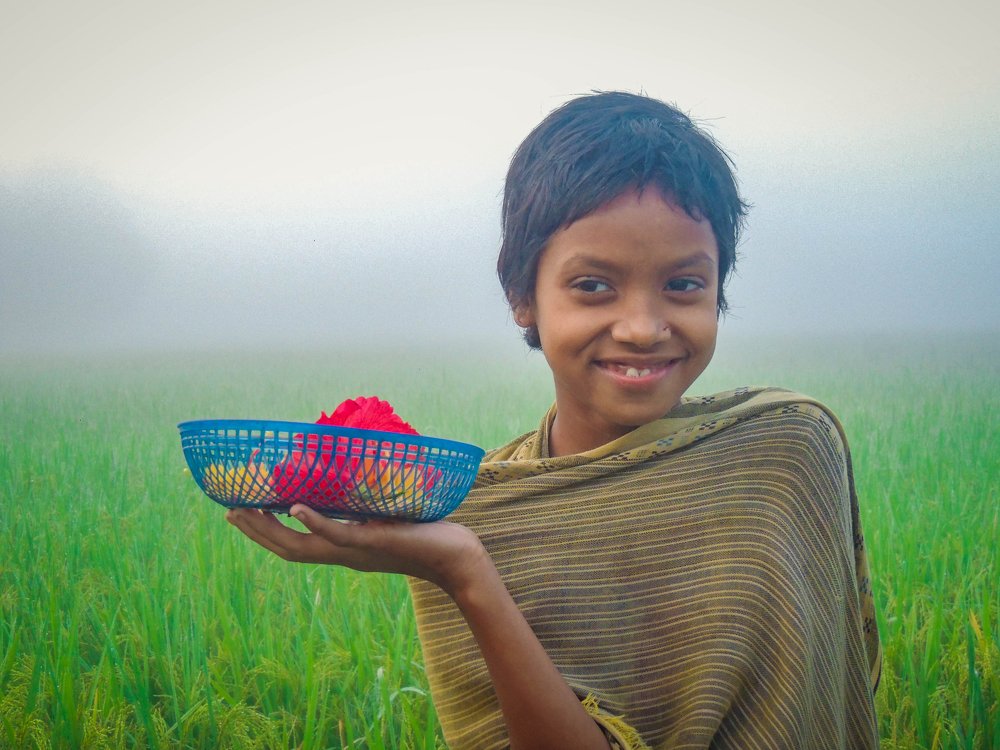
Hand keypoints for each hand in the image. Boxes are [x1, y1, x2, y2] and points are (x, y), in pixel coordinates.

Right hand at [225, 505, 487, 596]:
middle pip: (287, 548)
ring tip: (245, 511)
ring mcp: (355, 550)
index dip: (264, 531)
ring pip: (301, 546)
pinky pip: (336, 535)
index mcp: (344, 548)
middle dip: (255, 531)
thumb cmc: (426, 533)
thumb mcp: (388, 517)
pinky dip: (313, 522)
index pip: (294, 544)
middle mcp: (343, 553)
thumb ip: (367, 505)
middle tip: (228, 511)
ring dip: (270, 529)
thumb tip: (354, 476)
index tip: (240, 512)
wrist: (455, 556)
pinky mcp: (373, 541)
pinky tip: (294, 508)